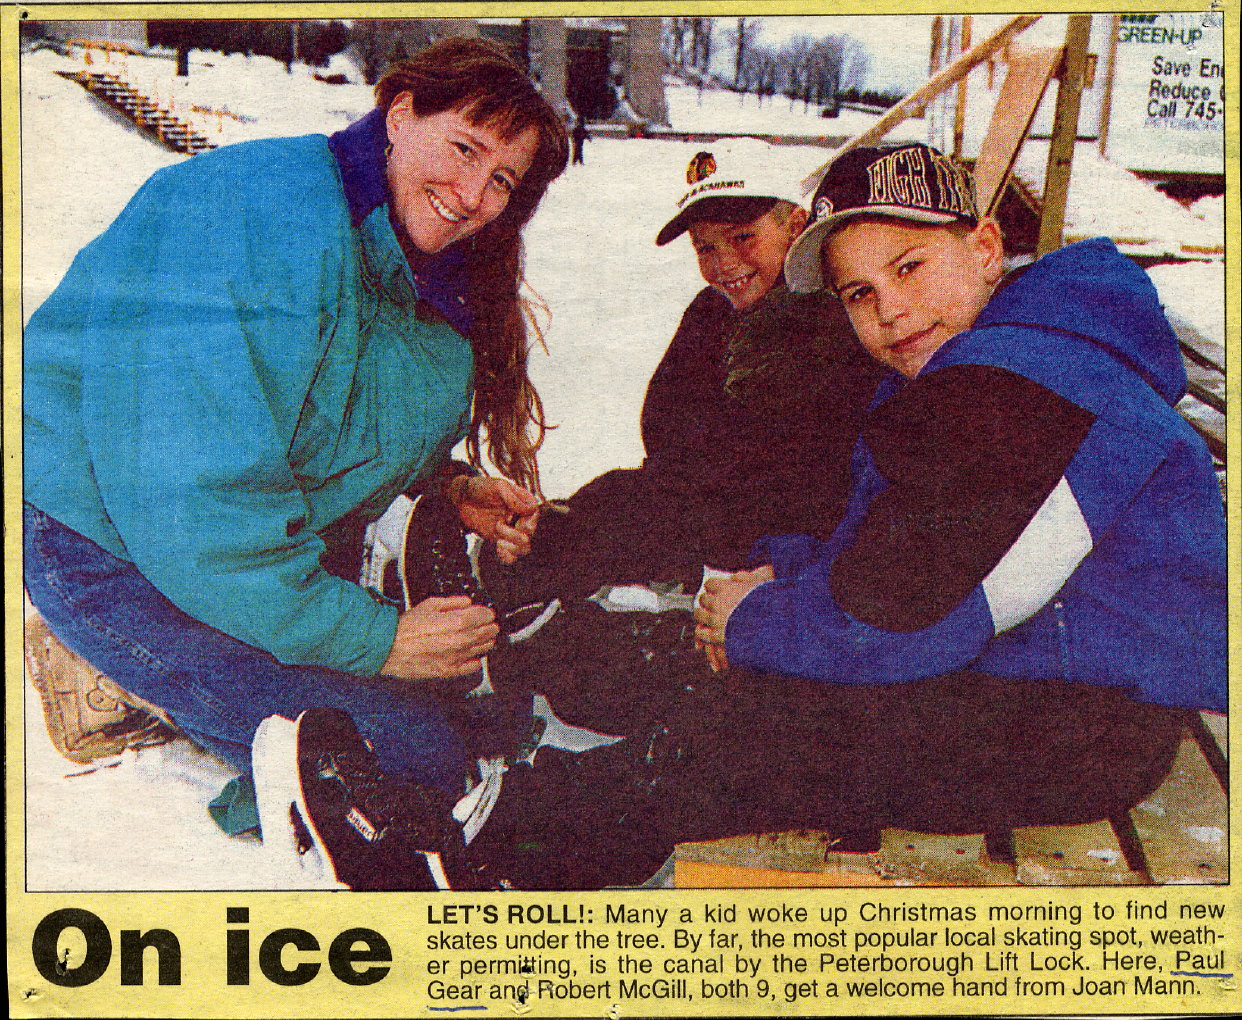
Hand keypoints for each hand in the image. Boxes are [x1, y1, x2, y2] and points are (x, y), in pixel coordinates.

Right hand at [380, 595, 498, 679]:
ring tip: (483, 637)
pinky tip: (472, 655)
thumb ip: (452, 602)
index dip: (487, 612)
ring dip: (485, 641)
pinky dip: (476, 660)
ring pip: (483, 648)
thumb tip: (466, 602)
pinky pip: (472, 666)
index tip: (486, 612)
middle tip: (488, 624)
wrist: (389, 648)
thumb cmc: (405, 627)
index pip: (485, 616)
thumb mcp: (429, 605)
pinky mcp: (449, 670)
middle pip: (488, 632)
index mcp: (458, 622)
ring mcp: (457, 657)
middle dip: (489, 626)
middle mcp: (461, 640)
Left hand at [451, 476, 539, 563]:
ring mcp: (512, 530)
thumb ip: (513, 498)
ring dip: (511, 547)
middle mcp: (521, 517)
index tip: (510, 517)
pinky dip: (507, 556)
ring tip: (499, 540)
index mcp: (524, 502)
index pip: (534, 515)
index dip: (525, 520)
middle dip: (514, 534)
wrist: (463, 499)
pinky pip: (511, 556)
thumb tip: (529, 510)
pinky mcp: (502, 540)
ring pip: (524, 548)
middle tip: (498, 525)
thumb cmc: (481, 488)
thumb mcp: (498, 487)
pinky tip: (498, 548)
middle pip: (530, 535)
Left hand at [693, 564, 774, 670]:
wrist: (771, 628)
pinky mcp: (716, 636)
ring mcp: (715, 620)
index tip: (719, 591)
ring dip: (704, 615)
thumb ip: (746, 578)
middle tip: (716, 605)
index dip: (715, 588)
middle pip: (703, 598)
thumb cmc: (770, 606)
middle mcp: (718, 602)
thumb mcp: (761, 585)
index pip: (710, 584)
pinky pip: (700, 632)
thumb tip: (735, 576)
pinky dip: (703, 631)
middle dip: (709, 601)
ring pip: (698, 614)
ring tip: (711, 618)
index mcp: (727, 588)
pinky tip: (709, 631)